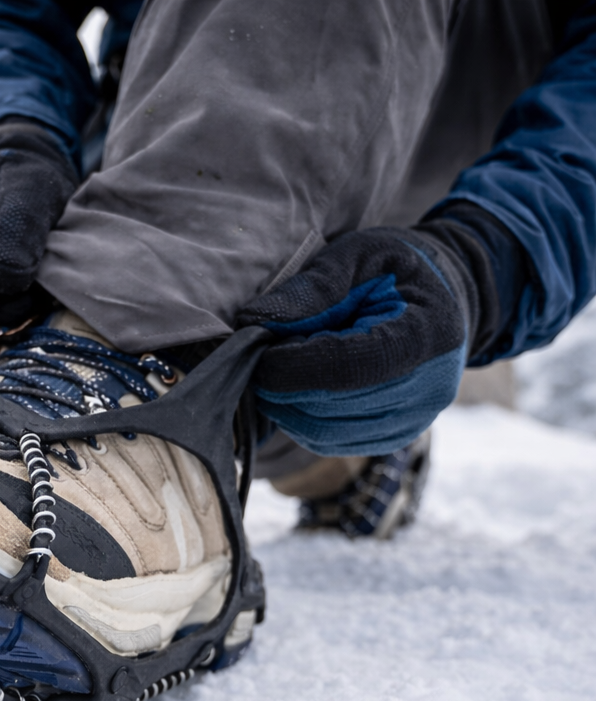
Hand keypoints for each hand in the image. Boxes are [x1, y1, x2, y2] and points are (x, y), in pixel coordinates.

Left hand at [238, 222, 497, 455]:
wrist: (450, 295)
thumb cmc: (398, 269)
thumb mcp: (359, 254)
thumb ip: (313, 286)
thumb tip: (254, 322)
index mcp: (426, 336)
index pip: (343, 368)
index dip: (289, 365)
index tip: (255, 348)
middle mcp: (428, 390)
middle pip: (329, 408)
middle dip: (280, 385)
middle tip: (258, 356)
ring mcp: (414, 421)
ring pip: (323, 433)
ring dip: (285, 406)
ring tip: (276, 368)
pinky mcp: (394, 438)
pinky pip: (330, 442)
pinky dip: (299, 420)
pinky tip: (294, 388)